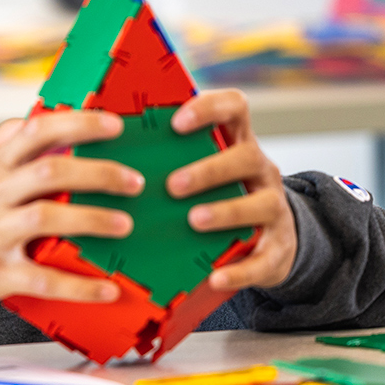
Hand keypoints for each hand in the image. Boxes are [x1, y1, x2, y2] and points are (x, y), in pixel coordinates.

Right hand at [0, 110, 144, 318]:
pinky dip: (79, 286)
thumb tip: (33, 120)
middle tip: (134, 180)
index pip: (36, 132)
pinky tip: (107, 289)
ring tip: (124, 224)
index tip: (113, 125)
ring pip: (49, 217)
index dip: (78, 124)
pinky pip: (43, 279)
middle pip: (52, 171)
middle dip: (99, 172)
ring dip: (93, 219)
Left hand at [166, 89, 297, 291]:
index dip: (209, 108)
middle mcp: (260, 170)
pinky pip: (263, 259)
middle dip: (209, 169)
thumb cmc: (217, 195)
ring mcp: (273, 207)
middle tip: (172, 185)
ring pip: (262, 203)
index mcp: (237, 142)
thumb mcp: (201, 167)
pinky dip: (239, 269)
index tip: (176, 122)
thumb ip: (169, 154)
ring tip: (193, 220)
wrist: (269, 240)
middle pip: (246, 157)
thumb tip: (108, 146)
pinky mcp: (277, 248)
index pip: (234, 107)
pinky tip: (214, 277)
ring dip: (226, 211)